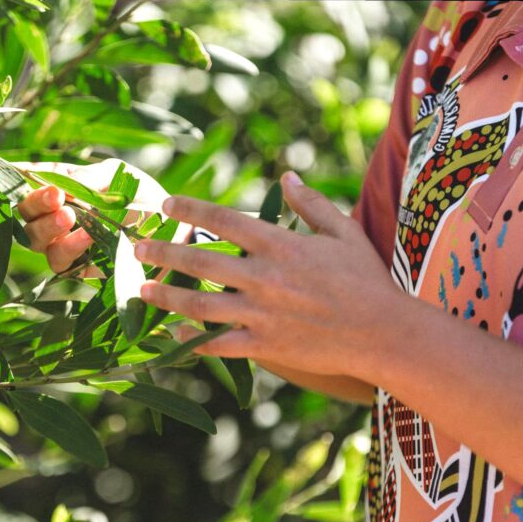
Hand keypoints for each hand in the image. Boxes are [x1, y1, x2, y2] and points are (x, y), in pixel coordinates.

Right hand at [18, 158, 174, 271]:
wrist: (175, 232)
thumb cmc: (143, 197)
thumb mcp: (115, 177)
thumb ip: (85, 179)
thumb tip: (51, 181)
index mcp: (61, 184)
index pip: (24, 181)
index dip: (5, 180)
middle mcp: (55, 214)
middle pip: (24, 213)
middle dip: (34, 203)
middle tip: (56, 196)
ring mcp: (63, 242)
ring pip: (34, 239)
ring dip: (47, 227)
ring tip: (70, 216)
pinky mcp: (77, 268)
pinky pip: (60, 261)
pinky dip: (68, 247)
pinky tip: (84, 237)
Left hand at [134, 171, 402, 379]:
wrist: (384, 333)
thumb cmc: (366, 279)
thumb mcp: (343, 232)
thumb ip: (311, 203)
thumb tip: (286, 175)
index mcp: (281, 245)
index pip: (224, 220)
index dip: (191, 208)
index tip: (166, 203)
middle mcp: (264, 277)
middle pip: (200, 261)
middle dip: (163, 252)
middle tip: (137, 248)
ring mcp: (261, 314)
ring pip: (200, 304)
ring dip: (166, 296)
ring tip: (142, 290)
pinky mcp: (265, 346)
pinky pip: (221, 344)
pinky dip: (195, 341)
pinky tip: (175, 336)